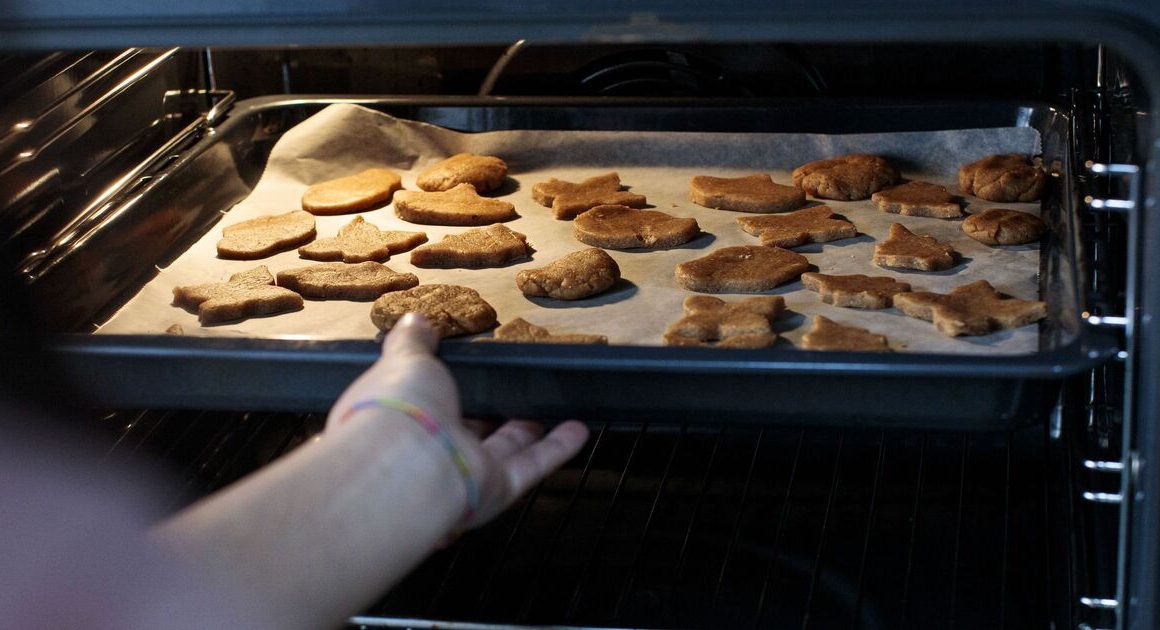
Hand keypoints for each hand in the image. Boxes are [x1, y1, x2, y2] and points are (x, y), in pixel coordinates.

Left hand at [328, 313, 589, 527]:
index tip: (467, 368)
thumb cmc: (400, 406)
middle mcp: (431, 449)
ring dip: (529, 429)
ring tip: (550, 405)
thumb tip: (413, 320)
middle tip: (514, 388)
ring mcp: (464, 471)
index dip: (443, 386)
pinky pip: (530, 465)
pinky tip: (579, 429)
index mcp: (403, 418)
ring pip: (503, 448)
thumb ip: (413, 342)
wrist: (406, 463)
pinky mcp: (495, 487)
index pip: (426, 402)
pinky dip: (556, 449)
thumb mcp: (405, 359)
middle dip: (490, 411)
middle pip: (468, 429)